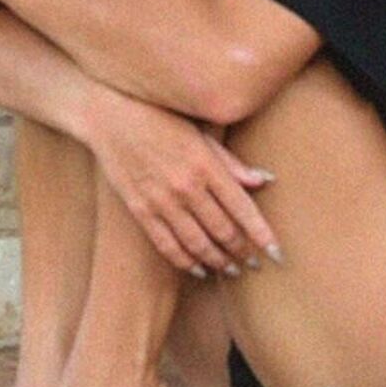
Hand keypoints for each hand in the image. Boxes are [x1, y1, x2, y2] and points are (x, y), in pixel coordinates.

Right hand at [89, 99, 280, 277]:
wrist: (108, 115)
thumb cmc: (160, 117)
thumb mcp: (199, 132)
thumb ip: (230, 161)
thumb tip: (263, 180)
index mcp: (205, 164)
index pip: (243, 208)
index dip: (262, 235)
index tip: (277, 253)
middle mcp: (186, 186)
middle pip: (223, 230)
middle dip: (243, 251)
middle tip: (256, 265)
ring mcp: (161, 200)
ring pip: (197, 243)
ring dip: (218, 261)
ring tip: (232, 271)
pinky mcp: (140, 209)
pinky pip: (167, 245)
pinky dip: (186, 262)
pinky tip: (199, 270)